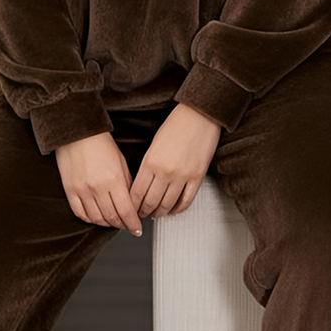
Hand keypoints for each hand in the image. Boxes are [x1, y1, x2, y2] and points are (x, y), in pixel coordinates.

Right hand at [55, 132, 142, 235]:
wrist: (77, 133)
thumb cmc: (100, 143)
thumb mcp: (121, 162)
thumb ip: (127, 184)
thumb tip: (131, 202)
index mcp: (113, 179)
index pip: (126, 211)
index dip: (133, 223)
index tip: (136, 229)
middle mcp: (97, 188)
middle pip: (112, 217)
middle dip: (121, 224)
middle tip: (126, 225)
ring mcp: (82, 191)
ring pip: (96, 218)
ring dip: (107, 223)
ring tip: (113, 221)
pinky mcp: (70, 190)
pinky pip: (80, 213)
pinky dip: (90, 219)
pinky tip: (96, 218)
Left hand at [130, 103, 220, 219]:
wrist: (199, 115)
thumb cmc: (176, 125)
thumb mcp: (154, 145)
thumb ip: (148, 166)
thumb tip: (142, 186)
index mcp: (151, 162)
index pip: (137, 193)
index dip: (133, 206)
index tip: (132, 209)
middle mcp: (165, 172)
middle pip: (151, 202)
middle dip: (144, 211)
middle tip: (142, 214)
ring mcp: (182, 176)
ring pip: (167, 205)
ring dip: (160, 212)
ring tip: (156, 213)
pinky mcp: (197, 178)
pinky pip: (186, 201)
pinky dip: (178, 209)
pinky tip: (174, 209)